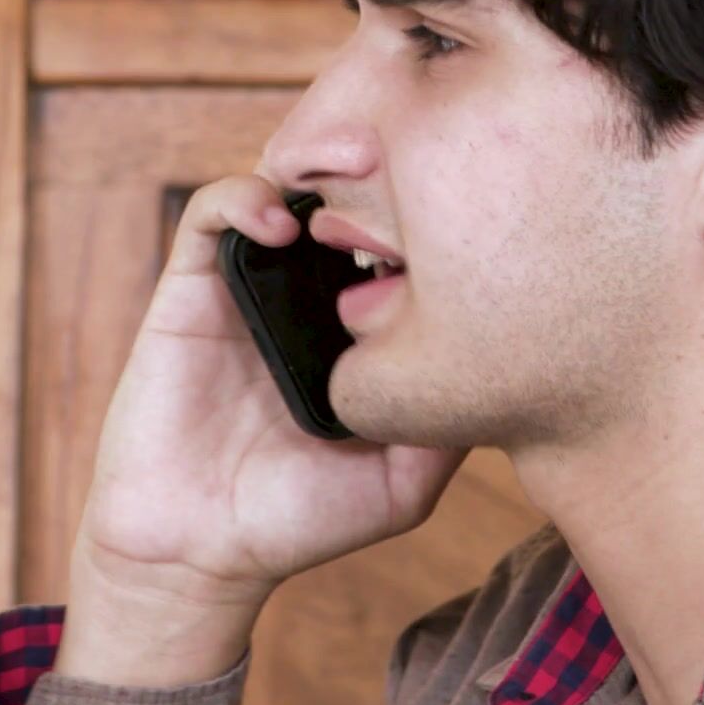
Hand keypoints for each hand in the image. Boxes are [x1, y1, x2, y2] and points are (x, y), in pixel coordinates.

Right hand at [70, 173, 469, 609]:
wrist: (198, 549)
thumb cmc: (299, 519)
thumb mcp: (403, 479)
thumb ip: (448, 423)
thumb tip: (511, 359)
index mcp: (360, 324)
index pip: (402, 238)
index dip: (434, 209)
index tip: (468, 203)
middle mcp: (309, 293)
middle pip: (351, 194)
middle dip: (389, 163)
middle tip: (424, 155)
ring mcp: (253, 285)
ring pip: (287, 184)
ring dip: (321, 163)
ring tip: (363, 165)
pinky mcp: (192, 287)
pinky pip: (214, 214)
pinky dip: (247, 198)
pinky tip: (282, 224)